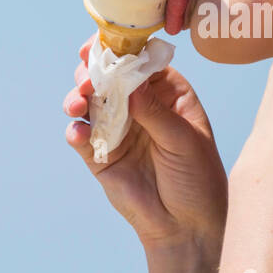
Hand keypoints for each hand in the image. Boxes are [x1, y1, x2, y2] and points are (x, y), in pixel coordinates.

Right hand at [64, 33, 228, 252]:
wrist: (187, 227)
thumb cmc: (197, 179)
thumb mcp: (183, 141)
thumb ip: (155, 112)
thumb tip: (128, 78)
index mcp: (167, 93)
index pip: (140, 61)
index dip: (119, 50)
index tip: (99, 45)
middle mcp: (140, 106)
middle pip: (109, 77)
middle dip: (93, 72)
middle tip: (86, 80)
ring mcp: (119, 129)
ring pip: (90, 103)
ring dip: (78, 99)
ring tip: (76, 104)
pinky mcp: (101, 156)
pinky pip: (82, 138)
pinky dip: (75, 133)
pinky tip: (77, 134)